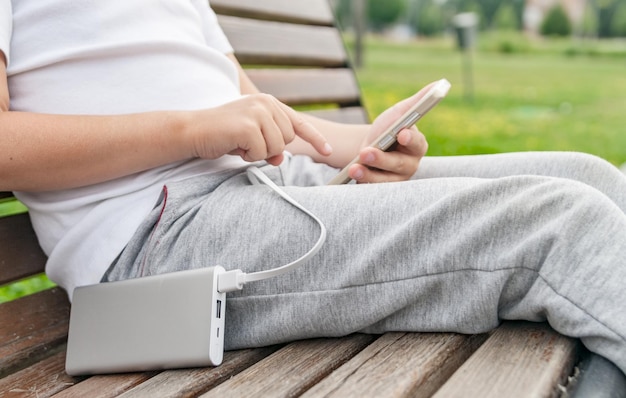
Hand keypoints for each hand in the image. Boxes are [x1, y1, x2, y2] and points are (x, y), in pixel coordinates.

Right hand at [190, 94, 331, 165]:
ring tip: (239, 143)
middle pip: (288, 140)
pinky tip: (234, 145)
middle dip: (269, 149)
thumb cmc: (221, 134)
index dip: (315, 138)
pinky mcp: (249, 124)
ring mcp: (258, 112)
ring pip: (277, 148)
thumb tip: (281, 158)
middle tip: (246, 144)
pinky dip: (248, 155)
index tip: (328, 151)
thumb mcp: (251, 140)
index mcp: (269, 103)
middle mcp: (266, 103)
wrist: (193, 131)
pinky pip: (261, 152)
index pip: (298, 123)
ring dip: (258, 153)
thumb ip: (269, 145)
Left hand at [348, 85, 431, 182]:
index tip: (402, 133)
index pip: (417, 144)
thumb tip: (440, 83)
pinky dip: (362, 182)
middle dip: (381, 159)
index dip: (410, 139)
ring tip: (354, 168)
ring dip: (368, 174)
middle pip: (398, 164)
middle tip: (365, 153)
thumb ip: (419, 100)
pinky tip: (351, 176)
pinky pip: (373, 188)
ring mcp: (396, 179)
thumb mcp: (400, 112)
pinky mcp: (382, 188)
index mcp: (418, 146)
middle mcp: (410, 165)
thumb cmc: (389, 127)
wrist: (368, 145)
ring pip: (384, 180)